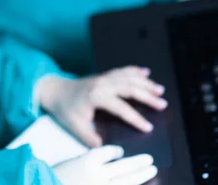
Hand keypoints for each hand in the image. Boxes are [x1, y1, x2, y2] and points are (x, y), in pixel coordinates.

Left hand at [39, 66, 166, 146]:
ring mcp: (104, 78)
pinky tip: (146, 72)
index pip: (121, 108)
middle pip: (130, 88)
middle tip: (162, 104)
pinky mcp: (104, 75)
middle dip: (147, 96)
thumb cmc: (65, 108)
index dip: (135, 119)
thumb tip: (102, 146)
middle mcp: (103, 84)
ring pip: (129, 77)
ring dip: (145, 83)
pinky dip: (135, 70)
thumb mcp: (74, 126)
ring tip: (160, 90)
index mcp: (96, 96)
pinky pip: (122, 70)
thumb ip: (88, 137)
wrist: (55, 91)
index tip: (148, 127)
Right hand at [54, 145, 156, 184]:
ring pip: (127, 181)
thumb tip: (108, 161)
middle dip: (138, 163)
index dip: (116, 151)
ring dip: (141, 175)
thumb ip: (88, 162)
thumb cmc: (55, 176)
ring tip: (151, 170)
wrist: (46, 184)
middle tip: (149, 160)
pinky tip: (138, 184)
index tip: (120, 151)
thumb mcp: (71, 164)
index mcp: (88, 162)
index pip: (109, 152)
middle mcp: (98, 175)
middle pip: (124, 167)